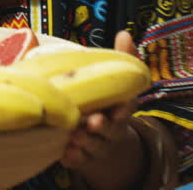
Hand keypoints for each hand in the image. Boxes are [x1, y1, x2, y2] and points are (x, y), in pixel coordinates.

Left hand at [60, 30, 144, 183]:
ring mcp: (99, 144)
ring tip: (73, 136)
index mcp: (121, 107)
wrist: (102, 138)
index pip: (127, 108)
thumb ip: (122, 58)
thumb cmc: (106, 103)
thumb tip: (125, 32)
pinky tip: (65, 153)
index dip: (123, 109)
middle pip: (110, 129)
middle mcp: (113, 127)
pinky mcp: (84, 157)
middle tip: (91, 122)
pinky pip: (79, 160)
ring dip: (85, 142)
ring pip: (94, 146)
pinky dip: (73, 157)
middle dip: (102, 127)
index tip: (118, 109)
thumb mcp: (115, 81)